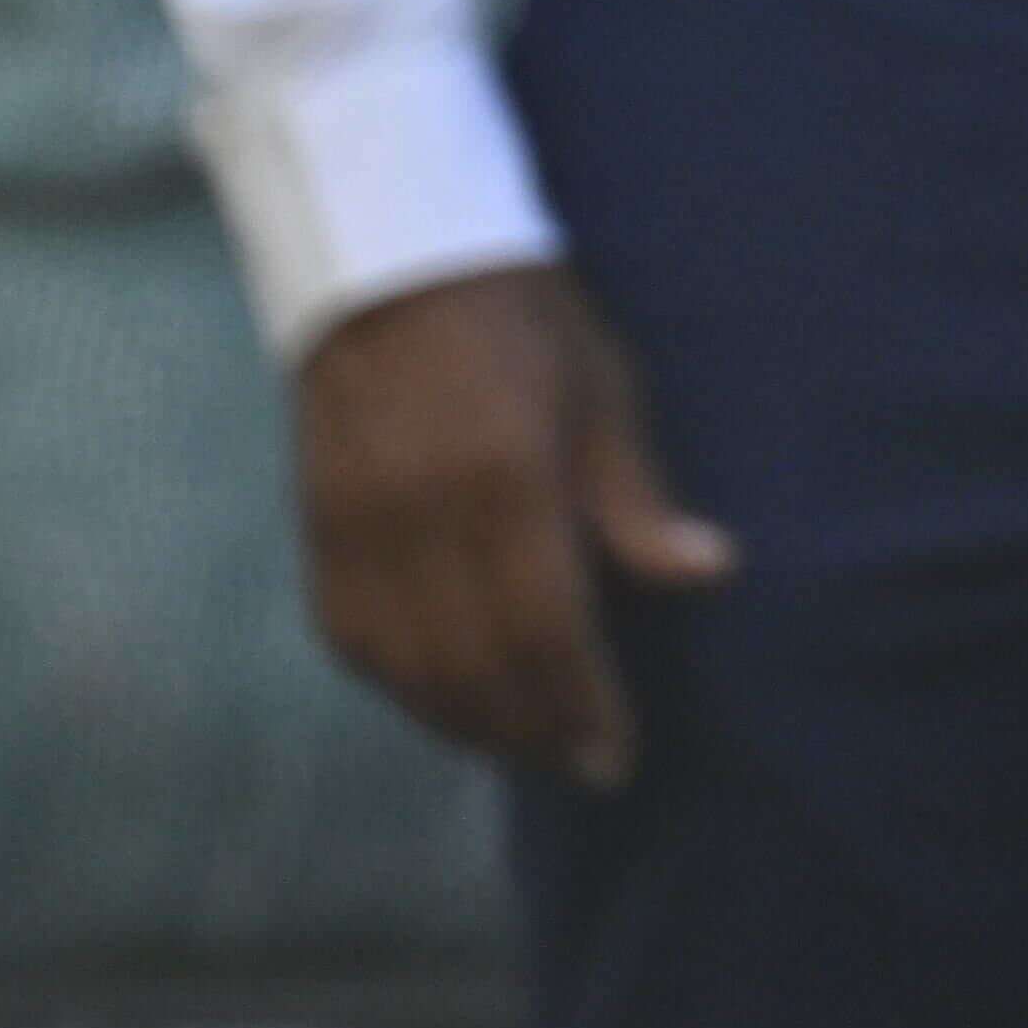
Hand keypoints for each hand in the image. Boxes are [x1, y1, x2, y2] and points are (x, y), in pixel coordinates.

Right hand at [291, 263, 727, 787]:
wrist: (392, 263)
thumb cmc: (524, 323)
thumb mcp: (604, 390)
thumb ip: (639, 499)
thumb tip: (709, 574)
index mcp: (504, 480)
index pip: (545, 629)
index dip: (582, 706)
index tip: (616, 758)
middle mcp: (419, 519)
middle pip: (476, 665)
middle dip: (534, 730)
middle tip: (582, 765)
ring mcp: (357, 530)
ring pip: (409, 669)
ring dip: (469, 722)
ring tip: (528, 746)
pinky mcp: (317, 533)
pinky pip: (355, 642)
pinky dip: (403, 686)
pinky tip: (448, 703)